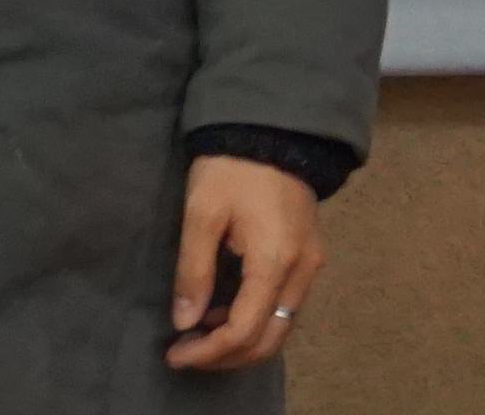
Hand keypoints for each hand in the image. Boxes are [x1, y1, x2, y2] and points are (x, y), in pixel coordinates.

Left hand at [165, 153, 321, 375]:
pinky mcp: (309, 254)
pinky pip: (285, 306)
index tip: (174, 354)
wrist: (273, 128)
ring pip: (280, 327)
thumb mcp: (201, 214)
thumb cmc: (232, 168)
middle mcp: (301, 270)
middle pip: (269, 340)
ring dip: (240, 341)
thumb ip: (194, 271)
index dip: (208, 352)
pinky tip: (223, 310)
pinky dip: (255, 320)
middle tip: (186, 353)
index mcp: (275, 260)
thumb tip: (184, 322)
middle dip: (226, 357)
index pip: (244, 330)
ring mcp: (311, 263)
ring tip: (198, 334)